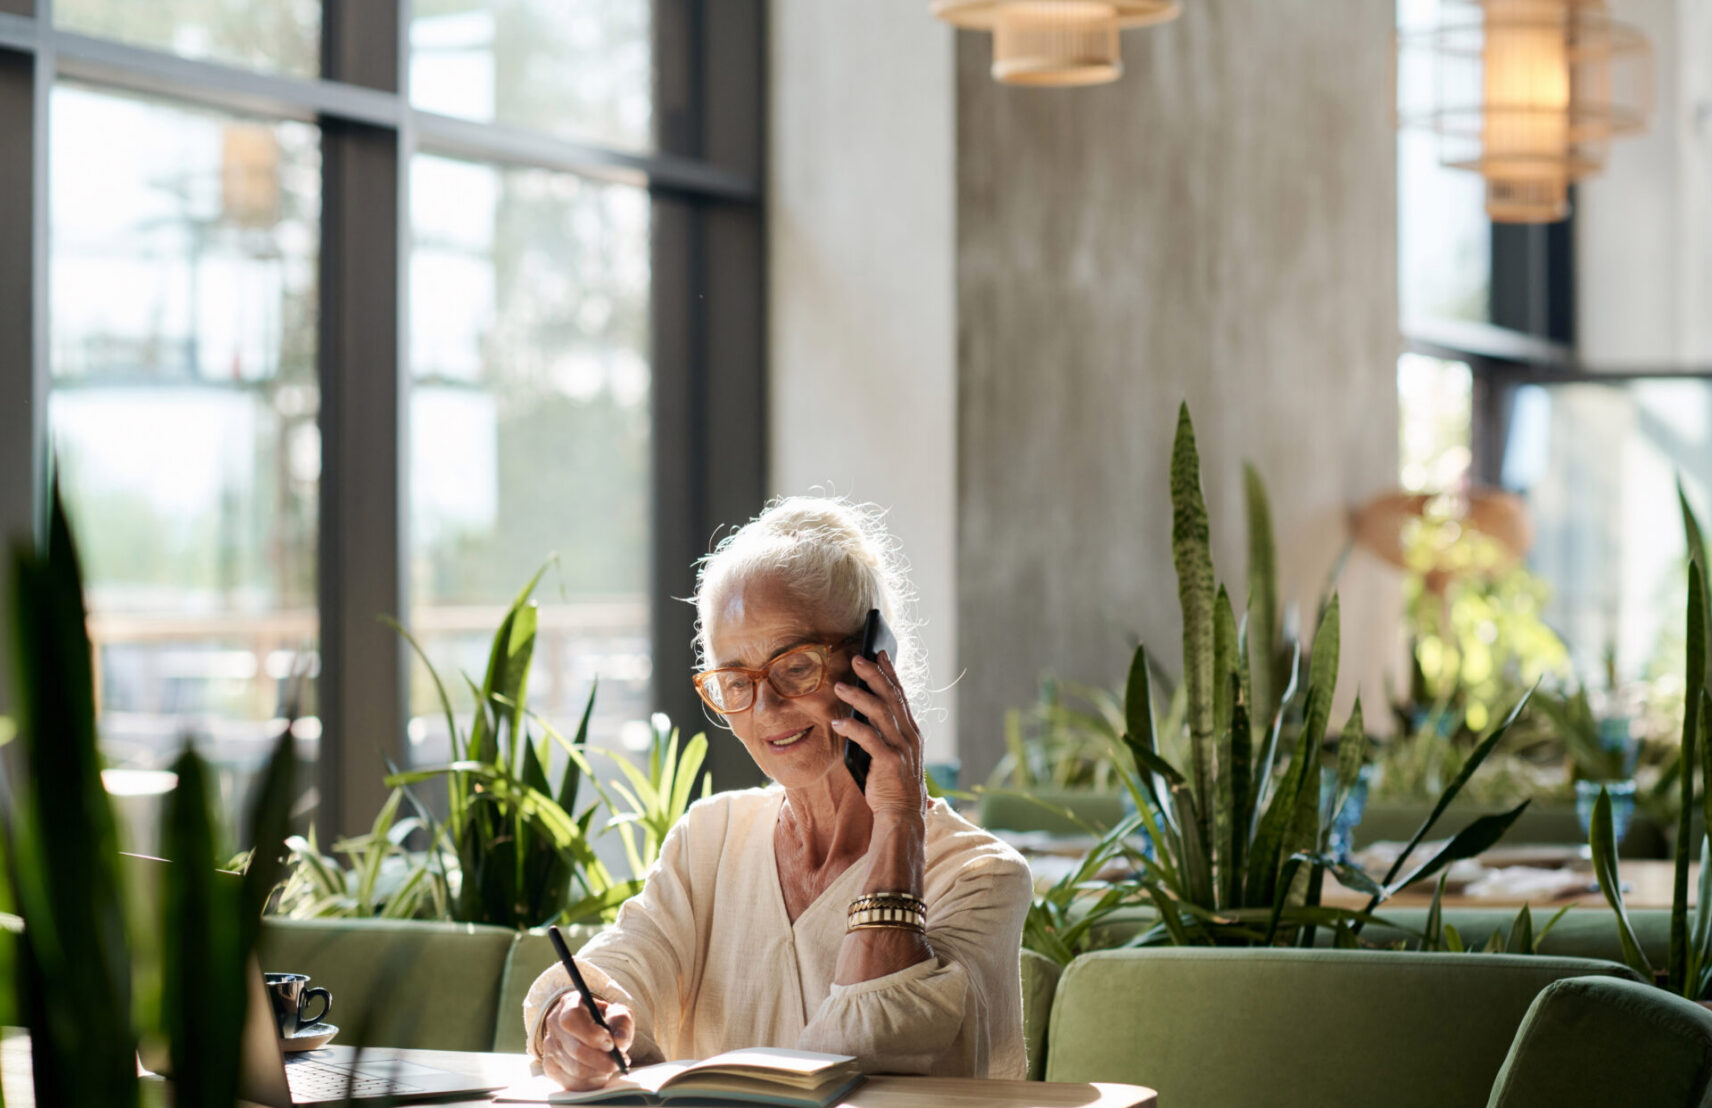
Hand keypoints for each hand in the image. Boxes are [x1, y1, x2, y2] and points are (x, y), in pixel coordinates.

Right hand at [539, 990, 635, 1090]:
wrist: (593, 1031)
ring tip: (612, 1064)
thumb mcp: (618, 1013)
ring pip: (576, 1070)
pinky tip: (600, 1072)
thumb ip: (621, 1022)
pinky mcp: (551, 1067)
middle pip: (575, 1050)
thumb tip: (619, 1041)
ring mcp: (549, 1048)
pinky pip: (573, 1083)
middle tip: (620, 1060)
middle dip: (602, 1059)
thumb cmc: (606, 1020)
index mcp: (569, 1005)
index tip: (610, 1043)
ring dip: (600, 1071)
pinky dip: (592, 1081)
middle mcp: (554, 1025)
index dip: (591, 1034)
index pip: (571, 1019)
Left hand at [832, 651, 927, 819]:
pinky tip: (837, 723)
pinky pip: (869, 740)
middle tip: (856, 658)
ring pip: (880, 713)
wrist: (902, 817)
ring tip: (839, 686)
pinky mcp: (890, 763)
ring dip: (859, 697)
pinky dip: (853, 728)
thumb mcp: (891, 753)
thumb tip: (860, 711)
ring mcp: (901, 749)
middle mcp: (909, 736)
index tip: (878, 652)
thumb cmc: (892, 784)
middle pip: (891, 697)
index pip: (900, 695)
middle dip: (874, 675)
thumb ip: (881, 733)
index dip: (889, 672)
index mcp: (911, 732)